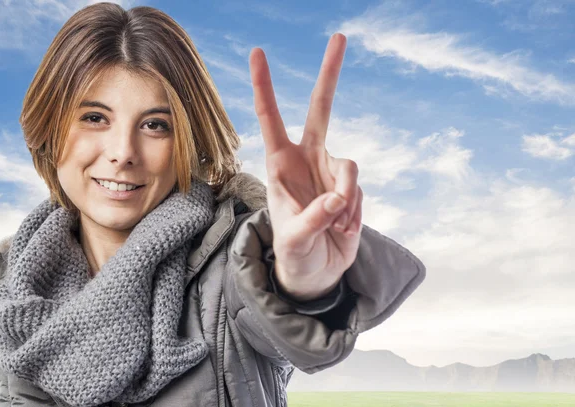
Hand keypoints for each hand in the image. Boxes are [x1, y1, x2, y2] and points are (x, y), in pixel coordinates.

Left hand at [249, 33, 362, 301]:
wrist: (316, 273)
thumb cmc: (294, 255)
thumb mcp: (294, 242)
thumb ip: (313, 219)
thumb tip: (338, 199)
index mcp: (281, 165)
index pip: (271, 118)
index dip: (265, 86)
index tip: (258, 53)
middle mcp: (307, 160)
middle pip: (321, 109)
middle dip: (329, 74)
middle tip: (340, 36)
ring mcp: (331, 173)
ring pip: (350, 168)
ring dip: (345, 199)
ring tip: (334, 225)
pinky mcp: (351, 188)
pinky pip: (359, 191)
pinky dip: (354, 214)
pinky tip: (341, 229)